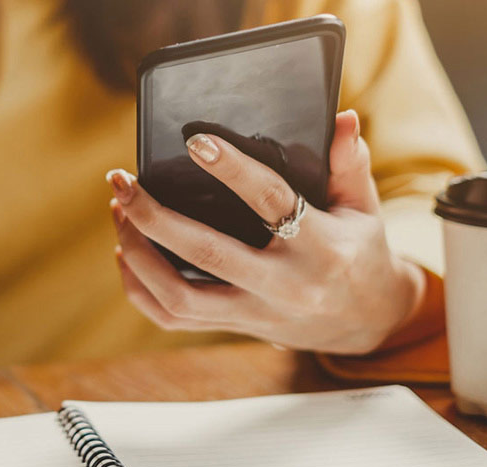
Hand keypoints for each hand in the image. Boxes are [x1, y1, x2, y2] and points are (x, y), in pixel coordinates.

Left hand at [108, 110, 424, 353]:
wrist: (367, 322)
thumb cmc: (359, 252)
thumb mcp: (364, 207)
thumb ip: (350, 163)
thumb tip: (341, 118)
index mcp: (321, 247)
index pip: (271, 202)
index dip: (232, 170)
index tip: (195, 142)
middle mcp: (284, 285)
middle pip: (206, 253)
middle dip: (154, 216)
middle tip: (122, 181)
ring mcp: (255, 312)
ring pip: (179, 296)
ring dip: (138, 254)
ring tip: (120, 212)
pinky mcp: (235, 327)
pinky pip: (173, 317)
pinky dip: (140, 288)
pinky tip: (126, 252)